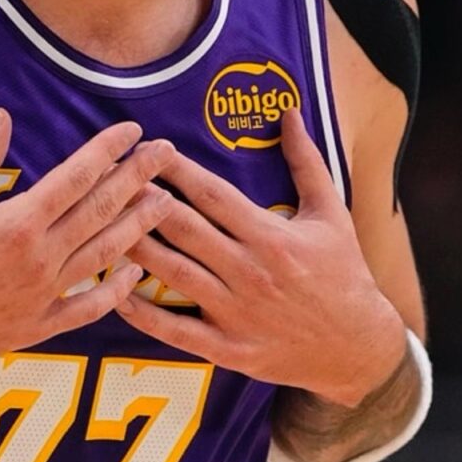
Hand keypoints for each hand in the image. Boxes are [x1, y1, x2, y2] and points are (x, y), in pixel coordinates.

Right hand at [0, 109, 175, 379]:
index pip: (76, 177)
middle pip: (101, 210)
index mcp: (18, 222)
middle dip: (138, 178)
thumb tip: (2, 116)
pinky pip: (89, 307)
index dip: (108, 151)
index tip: (133, 131)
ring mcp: (45, 294)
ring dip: (138, 225)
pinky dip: (115, 290)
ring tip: (165, 201)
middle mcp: (41, 257)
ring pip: (104, 254)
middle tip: (167, 154)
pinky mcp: (40, 326)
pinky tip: (134, 273)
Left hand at [114, 108, 405, 405]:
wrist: (358, 347)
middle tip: (111, 179)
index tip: (148, 149)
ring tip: (103, 226)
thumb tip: (288, 111)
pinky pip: (177, 331)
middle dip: (144, 201)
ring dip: (136, 248)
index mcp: (271, 236)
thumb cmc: (344, 273)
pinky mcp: (229, 349)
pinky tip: (117, 293)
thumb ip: (305, 162)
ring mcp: (237, 313)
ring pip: (173, 275)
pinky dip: (145, 314)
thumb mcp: (332, 213)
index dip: (177, 170)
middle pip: (184, 230)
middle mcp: (250, 272)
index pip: (212, 195)